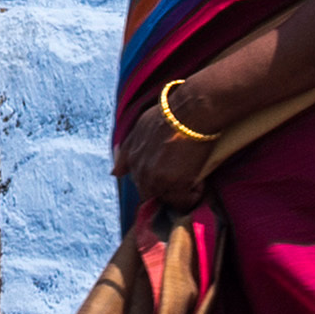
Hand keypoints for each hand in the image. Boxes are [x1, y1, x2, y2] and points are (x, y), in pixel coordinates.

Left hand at [118, 101, 213, 221]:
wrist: (191, 111)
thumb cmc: (172, 114)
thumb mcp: (140, 127)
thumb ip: (127, 150)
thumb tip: (115, 172)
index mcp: (131, 157)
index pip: (138, 181)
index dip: (155, 179)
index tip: (169, 174)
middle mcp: (140, 171)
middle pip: (151, 193)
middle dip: (166, 189)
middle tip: (183, 176)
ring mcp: (156, 178)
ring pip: (167, 199)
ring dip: (181, 193)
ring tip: (193, 176)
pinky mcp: (174, 183)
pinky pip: (184, 202)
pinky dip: (194, 195)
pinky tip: (199, 181)